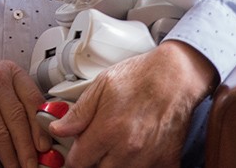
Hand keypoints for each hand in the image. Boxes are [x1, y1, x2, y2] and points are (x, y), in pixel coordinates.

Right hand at [0, 45, 49, 167]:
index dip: (41, 129)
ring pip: (1, 134)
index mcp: (11, 71)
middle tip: (33, 167)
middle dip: (28, 150)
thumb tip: (35, 132)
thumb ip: (15, 97)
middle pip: (19, 121)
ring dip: (10, 158)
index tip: (46, 148)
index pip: (34, 102)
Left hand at [47, 41, 216, 167]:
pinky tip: (136, 154)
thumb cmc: (141, 77)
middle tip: (96, 148)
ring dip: (113, 164)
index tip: (75, 155)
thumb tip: (58, 129)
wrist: (177, 76)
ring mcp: (148, 159)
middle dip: (93, 162)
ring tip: (116, 148)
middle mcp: (127, 149)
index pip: (78, 163)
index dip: (73, 158)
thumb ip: (78, 112)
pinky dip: (139, 166)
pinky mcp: (166, 162)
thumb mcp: (102, 85)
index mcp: (108, 130)